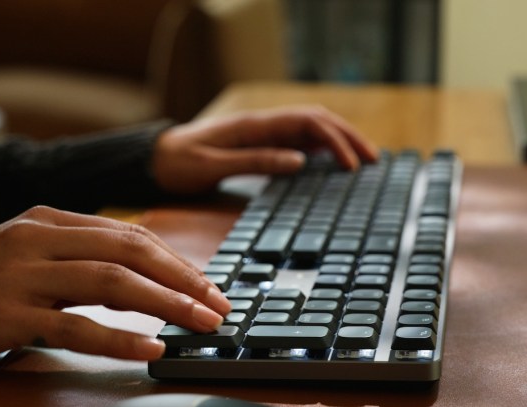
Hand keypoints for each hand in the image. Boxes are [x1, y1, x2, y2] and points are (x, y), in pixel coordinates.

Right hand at [0, 207, 230, 377]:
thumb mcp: (18, 260)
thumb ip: (70, 262)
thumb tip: (136, 281)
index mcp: (45, 222)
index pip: (130, 234)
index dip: (178, 261)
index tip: (210, 286)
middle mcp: (36, 240)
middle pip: (131, 251)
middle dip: (186, 279)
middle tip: (221, 307)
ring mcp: (19, 276)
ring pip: (112, 282)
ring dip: (167, 305)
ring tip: (201, 325)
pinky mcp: (3, 316)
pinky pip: (74, 326)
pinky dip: (119, 338)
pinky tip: (150, 349)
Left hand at [152, 106, 379, 193]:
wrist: (154, 159)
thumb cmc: (179, 164)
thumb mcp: (212, 166)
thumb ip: (255, 161)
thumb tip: (300, 161)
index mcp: (255, 126)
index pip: (307, 123)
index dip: (335, 141)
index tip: (351, 166)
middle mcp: (263, 124)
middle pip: (317, 120)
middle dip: (347, 137)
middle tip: (372, 161)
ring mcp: (263, 132)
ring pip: (311, 129)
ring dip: (339, 141)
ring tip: (362, 161)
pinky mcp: (260, 144)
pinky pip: (298, 140)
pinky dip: (322, 148)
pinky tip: (334, 163)